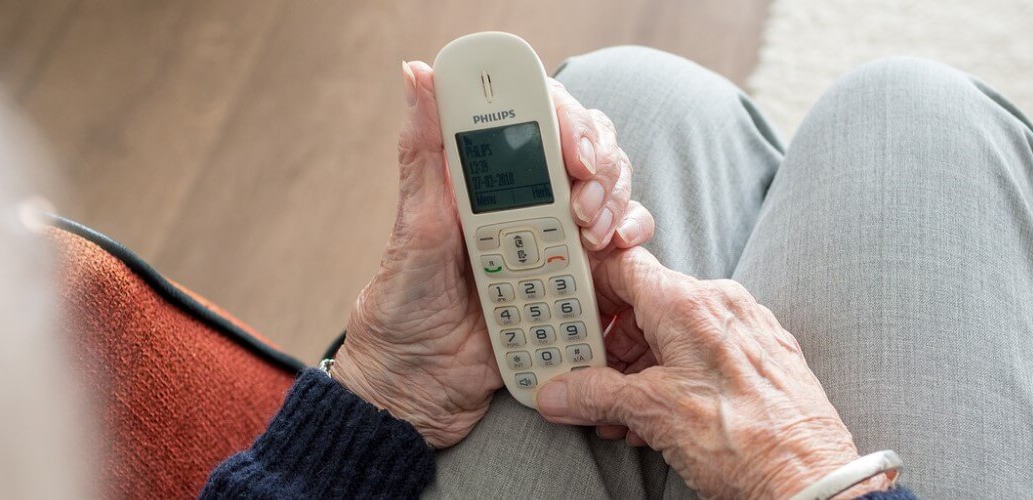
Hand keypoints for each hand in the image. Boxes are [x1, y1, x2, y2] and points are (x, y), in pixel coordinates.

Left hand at [330, 61, 654, 447]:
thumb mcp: (413, 227)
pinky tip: (613, 254)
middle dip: (599, 165)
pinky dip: (630, 244)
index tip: (573, 151)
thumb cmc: (403, 308)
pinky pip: (621, 250)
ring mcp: (556, 238)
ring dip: (616, 203)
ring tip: (593, 236)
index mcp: (486, 179)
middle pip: (588, 150)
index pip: (539, 117)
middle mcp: (526, 200)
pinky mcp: (579, 279)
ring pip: (613, 193)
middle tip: (583, 204)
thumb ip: (424, 152)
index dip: (567, 119)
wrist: (418, 388)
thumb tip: (416, 73)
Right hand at [533, 248, 890, 497]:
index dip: (588, 288)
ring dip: (639, 371)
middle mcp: (721, 304)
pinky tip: (658, 419)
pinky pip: (706, 354)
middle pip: (646, 304)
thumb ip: (595, 395)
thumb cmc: (742, 441)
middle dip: (610, 346)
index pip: (623, 266)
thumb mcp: (650, 414)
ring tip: (619, 414)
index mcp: (688, 302)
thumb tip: (559, 393)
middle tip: (584, 378)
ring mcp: (747, 330)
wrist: (810, 481)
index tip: (566, 313)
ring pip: (675, 334)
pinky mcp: (765, 358)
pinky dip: (675, 378)